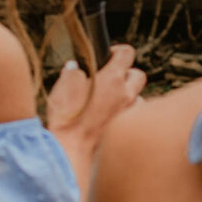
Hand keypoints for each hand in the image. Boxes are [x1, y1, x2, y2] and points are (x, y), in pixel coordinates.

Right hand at [47, 45, 145, 174]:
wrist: (71, 149)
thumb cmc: (66, 117)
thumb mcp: (63, 86)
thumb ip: (73, 72)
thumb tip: (75, 68)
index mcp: (111, 78)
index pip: (126, 52)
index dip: (117, 51)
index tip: (109, 55)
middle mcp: (126, 94)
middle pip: (138, 75)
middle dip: (126, 74)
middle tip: (111, 80)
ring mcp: (130, 113)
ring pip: (138, 97)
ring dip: (127, 97)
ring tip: (109, 103)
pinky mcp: (130, 130)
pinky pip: (134, 117)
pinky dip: (126, 115)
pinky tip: (112, 120)